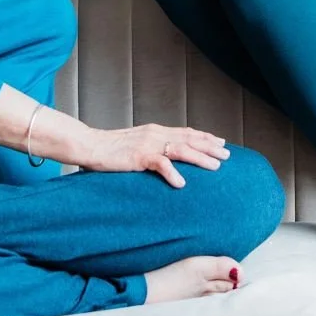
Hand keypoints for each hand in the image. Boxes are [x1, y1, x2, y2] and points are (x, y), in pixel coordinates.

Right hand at [85, 122, 230, 187]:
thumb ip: (151, 149)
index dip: (205, 137)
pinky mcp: (137, 156)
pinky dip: (172, 173)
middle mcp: (155, 134)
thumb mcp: (136, 145)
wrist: (88, 145)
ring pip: (181, 150)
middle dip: (210, 146)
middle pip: (189, 139)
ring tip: (215, 167)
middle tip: (227, 155)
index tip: (221, 142)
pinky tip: (182, 183)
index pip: (186, 132)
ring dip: (200, 158)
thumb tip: (165, 159)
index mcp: (155, 131)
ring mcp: (147, 144)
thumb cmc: (110, 150)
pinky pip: (159, 164)